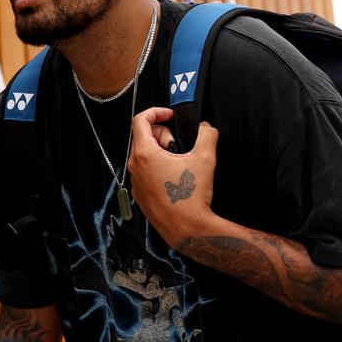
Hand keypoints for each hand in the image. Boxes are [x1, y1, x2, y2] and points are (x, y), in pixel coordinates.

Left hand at [127, 107, 217, 245]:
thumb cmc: (191, 197)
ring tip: (179, 164)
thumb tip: (206, 128)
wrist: (188, 229)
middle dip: (162, 135)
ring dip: (160, 152)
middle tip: (179, 146)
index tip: (170, 116)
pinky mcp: (140, 195)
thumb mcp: (205, 158)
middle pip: (143, 137)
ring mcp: (136, 183)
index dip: (156, 112)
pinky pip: (145, 173)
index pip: (140, 120)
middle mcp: (135, 167)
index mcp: (145, 154)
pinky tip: (174, 178)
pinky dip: (158, 168)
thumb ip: (207, 134)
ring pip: (144, 155)